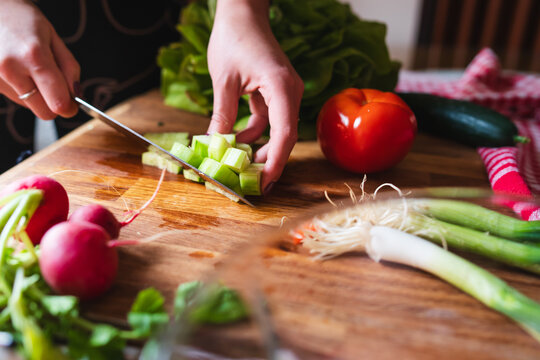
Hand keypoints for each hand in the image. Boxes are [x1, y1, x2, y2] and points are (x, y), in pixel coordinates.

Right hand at [0, 0, 79, 119]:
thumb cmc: (22, 20)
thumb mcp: (53, 38)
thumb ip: (69, 69)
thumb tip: (76, 96)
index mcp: (34, 56)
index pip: (58, 103)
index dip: (69, 107)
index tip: (72, 103)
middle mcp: (10, 68)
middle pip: (44, 112)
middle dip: (53, 103)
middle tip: (54, 85)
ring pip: (28, 105)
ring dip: (35, 94)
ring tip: (28, 67)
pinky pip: (14, 97)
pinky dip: (20, 88)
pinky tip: (16, 68)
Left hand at [207, 0, 302, 193]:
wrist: (242, 13)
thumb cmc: (233, 38)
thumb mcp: (223, 81)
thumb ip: (222, 116)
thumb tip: (216, 147)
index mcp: (281, 87)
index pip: (284, 133)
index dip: (275, 161)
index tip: (266, 183)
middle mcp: (289, 91)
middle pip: (285, 136)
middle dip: (269, 161)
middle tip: (252, 183)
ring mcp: (285, 92)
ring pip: (277, 130)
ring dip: (260, 148)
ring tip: (240, 165)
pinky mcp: (276, 92)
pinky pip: (270, 119)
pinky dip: (255, 132)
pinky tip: (237, 140)